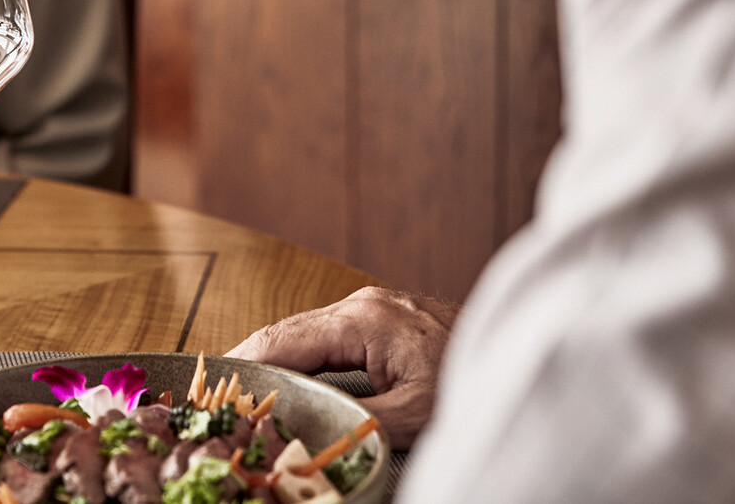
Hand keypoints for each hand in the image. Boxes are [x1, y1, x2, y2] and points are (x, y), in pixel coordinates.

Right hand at [227, 286, 458, 446]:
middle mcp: (363, 303)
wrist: (520, 351)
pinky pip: (329, 333)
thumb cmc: (477, 379)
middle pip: (288, 331)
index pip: (285, 340)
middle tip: (216, 391)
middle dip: (251, 360)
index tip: (214, 386)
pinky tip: (290, 374)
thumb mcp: (417, 413)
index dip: (246, 364)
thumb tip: (310, 431)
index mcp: (364, 319)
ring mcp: (374, 306)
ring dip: (276, 357)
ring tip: (244, 387)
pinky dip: (302, 354)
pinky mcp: (385, 316)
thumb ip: (359, 418)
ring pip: (307, 330)